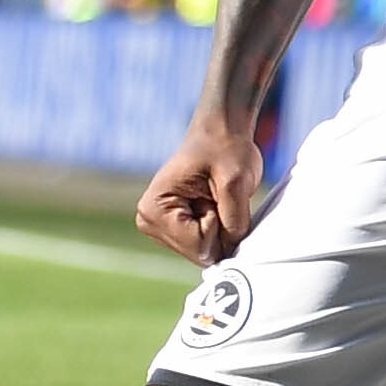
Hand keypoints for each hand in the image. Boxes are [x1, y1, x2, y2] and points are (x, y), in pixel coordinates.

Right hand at [136, 116, 262, 266]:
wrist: (221, 132)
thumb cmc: (226, 149)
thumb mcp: (236, 181)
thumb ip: (234, 222)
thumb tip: (232, 253)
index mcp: (154, 208)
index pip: (198, 245)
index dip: (220, 225)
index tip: (216, 195)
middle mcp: (149, 222)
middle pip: (198, 253)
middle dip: (219, 229)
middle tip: (217, 196)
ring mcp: (159, 228)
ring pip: (202, 252)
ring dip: (218, 228)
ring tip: (214, 198)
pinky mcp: (172, 229)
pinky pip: (203, 246)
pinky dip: (215, 229)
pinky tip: (211, 205)